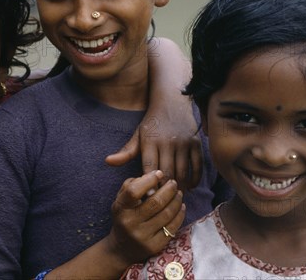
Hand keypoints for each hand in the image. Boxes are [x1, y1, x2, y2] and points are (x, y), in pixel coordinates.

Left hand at [105, 37, 203, 189]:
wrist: (172, 102)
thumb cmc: (152, 123)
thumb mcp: (138, 135)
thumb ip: (126, 151)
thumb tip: (107, 162)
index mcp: (150, 141)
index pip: (149, 169)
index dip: (148, 186)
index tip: (147, 199)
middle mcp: (168, 142)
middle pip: (166, 174)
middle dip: (164, 191)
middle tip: (163, 203)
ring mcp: (184, 143)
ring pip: (183, 172)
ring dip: (179, 187)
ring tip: (174, 197)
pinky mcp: (196, 143)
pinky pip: (197, 166)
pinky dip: (194, 179)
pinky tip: (189, 186)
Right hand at [105, 170, 185, 265]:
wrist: (122, 249)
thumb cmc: (124, 217)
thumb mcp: (121, 200)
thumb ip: (132, 185)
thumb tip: (152, 175)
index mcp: (120, 209)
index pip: (133, 191)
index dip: (149, 180)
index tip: (159, 173)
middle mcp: (130, 223)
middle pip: (155, 202)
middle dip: (168, 189)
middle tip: (173, 182)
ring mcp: (143, 236)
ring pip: (167, 214)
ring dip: (176, 200)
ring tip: (178, 193)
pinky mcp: (154, 246)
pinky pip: (172, 227)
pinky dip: (179, 214)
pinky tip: (181, 206)